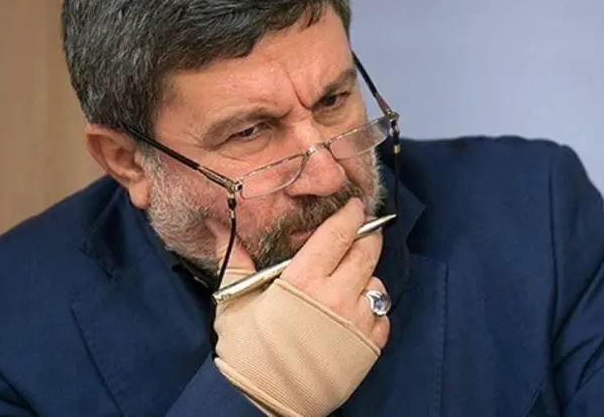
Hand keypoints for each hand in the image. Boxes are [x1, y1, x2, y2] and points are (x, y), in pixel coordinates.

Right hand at [211, 198, 389, 416]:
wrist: (263, 406)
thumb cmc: (247, 353)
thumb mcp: (236, 303)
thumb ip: (237, 262)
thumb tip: (221, 227)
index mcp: (304, 279)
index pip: (339, 233)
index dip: (350, 215)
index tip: (353, 206)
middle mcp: (337, 294)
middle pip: (367, 250)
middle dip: (366, 237)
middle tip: (359, 235)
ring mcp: (357, 321)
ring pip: (377, 282)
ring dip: (367, 276)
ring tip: (349, 284)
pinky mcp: (370, 346)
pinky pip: (383, 315)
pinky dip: (372, 309)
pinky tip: (352, 314)